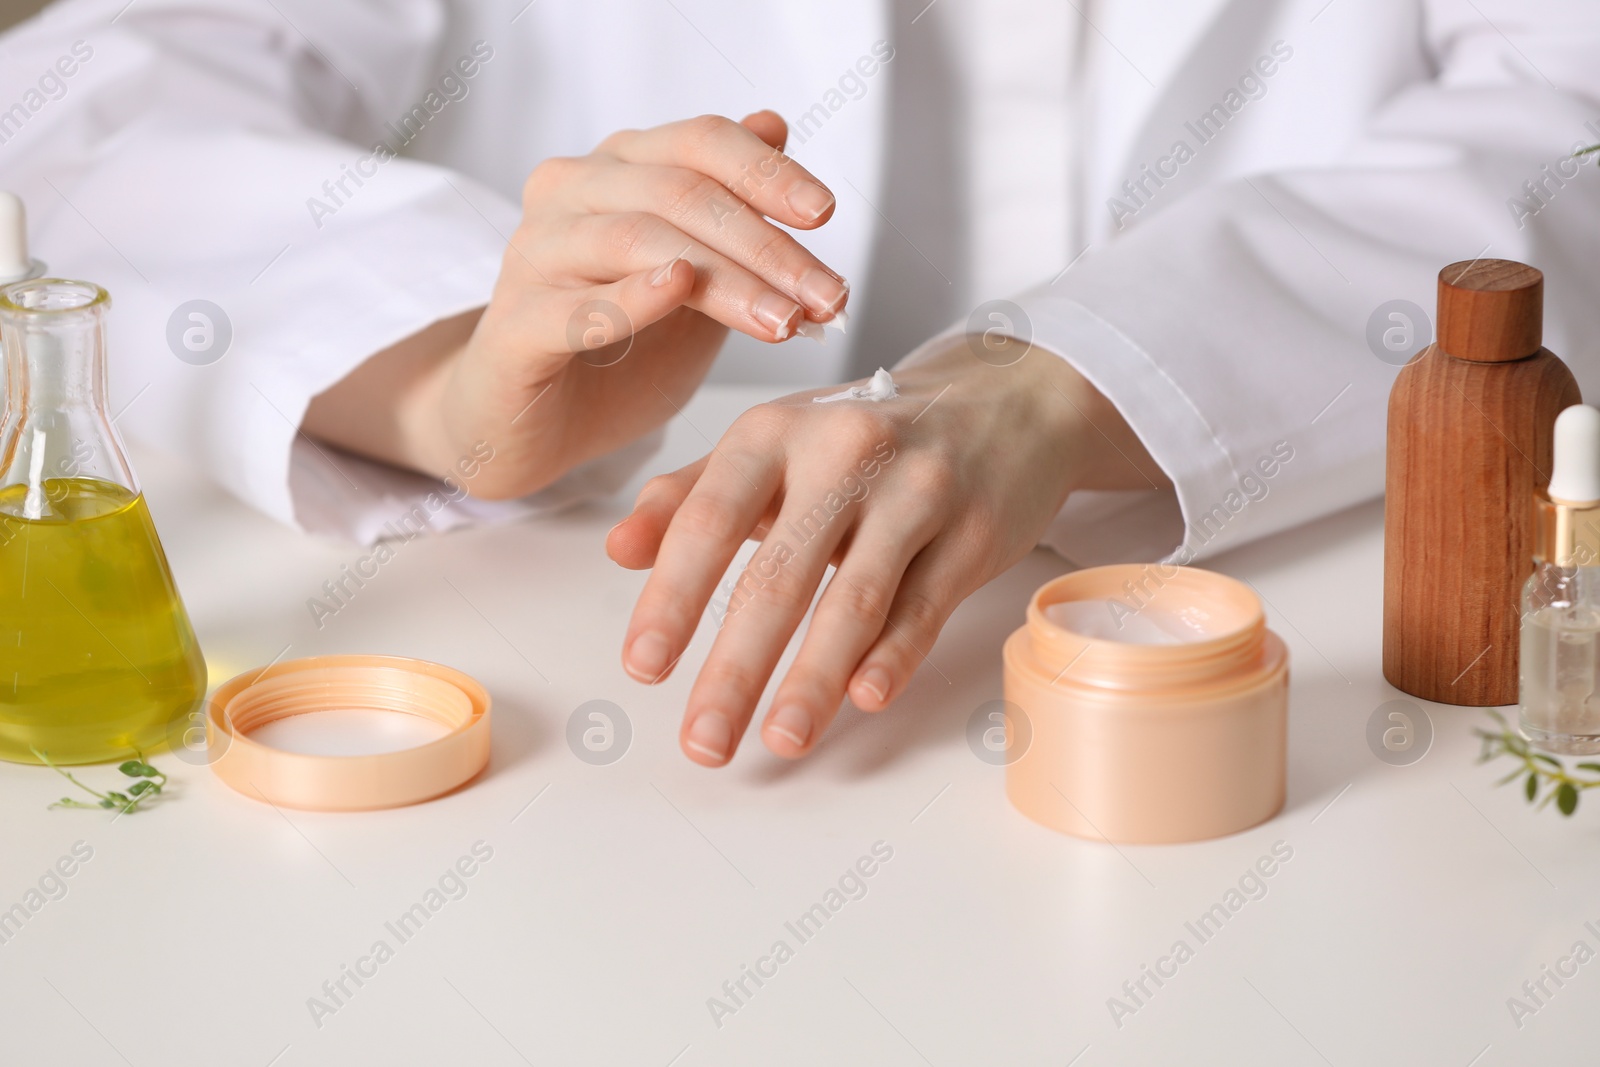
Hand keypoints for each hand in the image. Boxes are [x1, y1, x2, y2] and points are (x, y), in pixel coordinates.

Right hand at [305, 111, 848, 495]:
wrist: (531, 425)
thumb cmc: (617, 349)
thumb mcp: (693, 276)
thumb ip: (729, 208)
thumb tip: (775, 125)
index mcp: (617, 170)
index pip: (700, 143)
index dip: (767, 172)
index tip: (824, 214)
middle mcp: (570, 193)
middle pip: (680, 193)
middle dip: (766, 246)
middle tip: (827, 297)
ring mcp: (534, 256)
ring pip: (638, 241)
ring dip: (724, 281)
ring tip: (783, 321)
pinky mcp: (513, 326)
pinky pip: (577, 305)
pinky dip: (632, 296)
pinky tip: (678, 290)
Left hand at [607, 340, 1168, 765]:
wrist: (1005, 400)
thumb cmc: (868, 434)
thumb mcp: (773, 445)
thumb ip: (690, 495)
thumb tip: (617, 549)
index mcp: (774, 433)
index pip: (708, 521)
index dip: (671, 599)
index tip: (642, 667)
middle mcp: (843, 454)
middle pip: (778, 577)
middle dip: (734, 670)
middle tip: (703, 741)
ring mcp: (915, 492)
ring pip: (854, 600)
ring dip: (812, 681)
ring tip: (780, 740)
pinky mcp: (974, 530)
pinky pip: (926, 604)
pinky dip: (893, 655)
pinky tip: (864, 700)